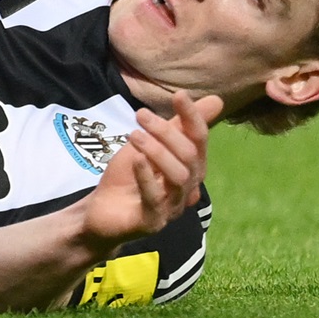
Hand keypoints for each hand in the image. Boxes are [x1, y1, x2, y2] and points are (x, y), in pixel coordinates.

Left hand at [76, 90, 216, 248]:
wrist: (101, 210)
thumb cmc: (129, 175)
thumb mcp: (150, 143)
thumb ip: (179, 125)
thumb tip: (217, 100)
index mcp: (191, 168)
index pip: (200, 140)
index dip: (192, 117)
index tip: (179, 96)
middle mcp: (188, 188)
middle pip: (190, 157)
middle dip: (166, 132)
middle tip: (140, 115)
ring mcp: (173, 208)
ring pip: (178, 177)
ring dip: (157, 151)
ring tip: (134, 134)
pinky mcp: (153, 222)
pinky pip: (156, 198)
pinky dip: (147, 176)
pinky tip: (136, 159)